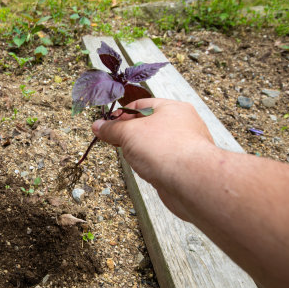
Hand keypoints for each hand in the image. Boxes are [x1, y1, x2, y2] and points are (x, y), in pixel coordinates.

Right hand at [92, 98, 214, 188]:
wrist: (191, 182)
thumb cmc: (166, 149)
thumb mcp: (129, 133)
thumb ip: (112, 129)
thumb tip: (98, 126)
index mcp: (172, 108)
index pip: (141, 105)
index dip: (121, 114)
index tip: (107, 125)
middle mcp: (183, 125)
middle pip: (148, 125)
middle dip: (130, 135)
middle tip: (116, 142)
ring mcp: (185, 146)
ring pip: (154, 145)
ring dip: (140, 151)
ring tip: (134, 158)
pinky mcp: (185, 167)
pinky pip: (162, 161)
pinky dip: (151, 165)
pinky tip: (147, 170)